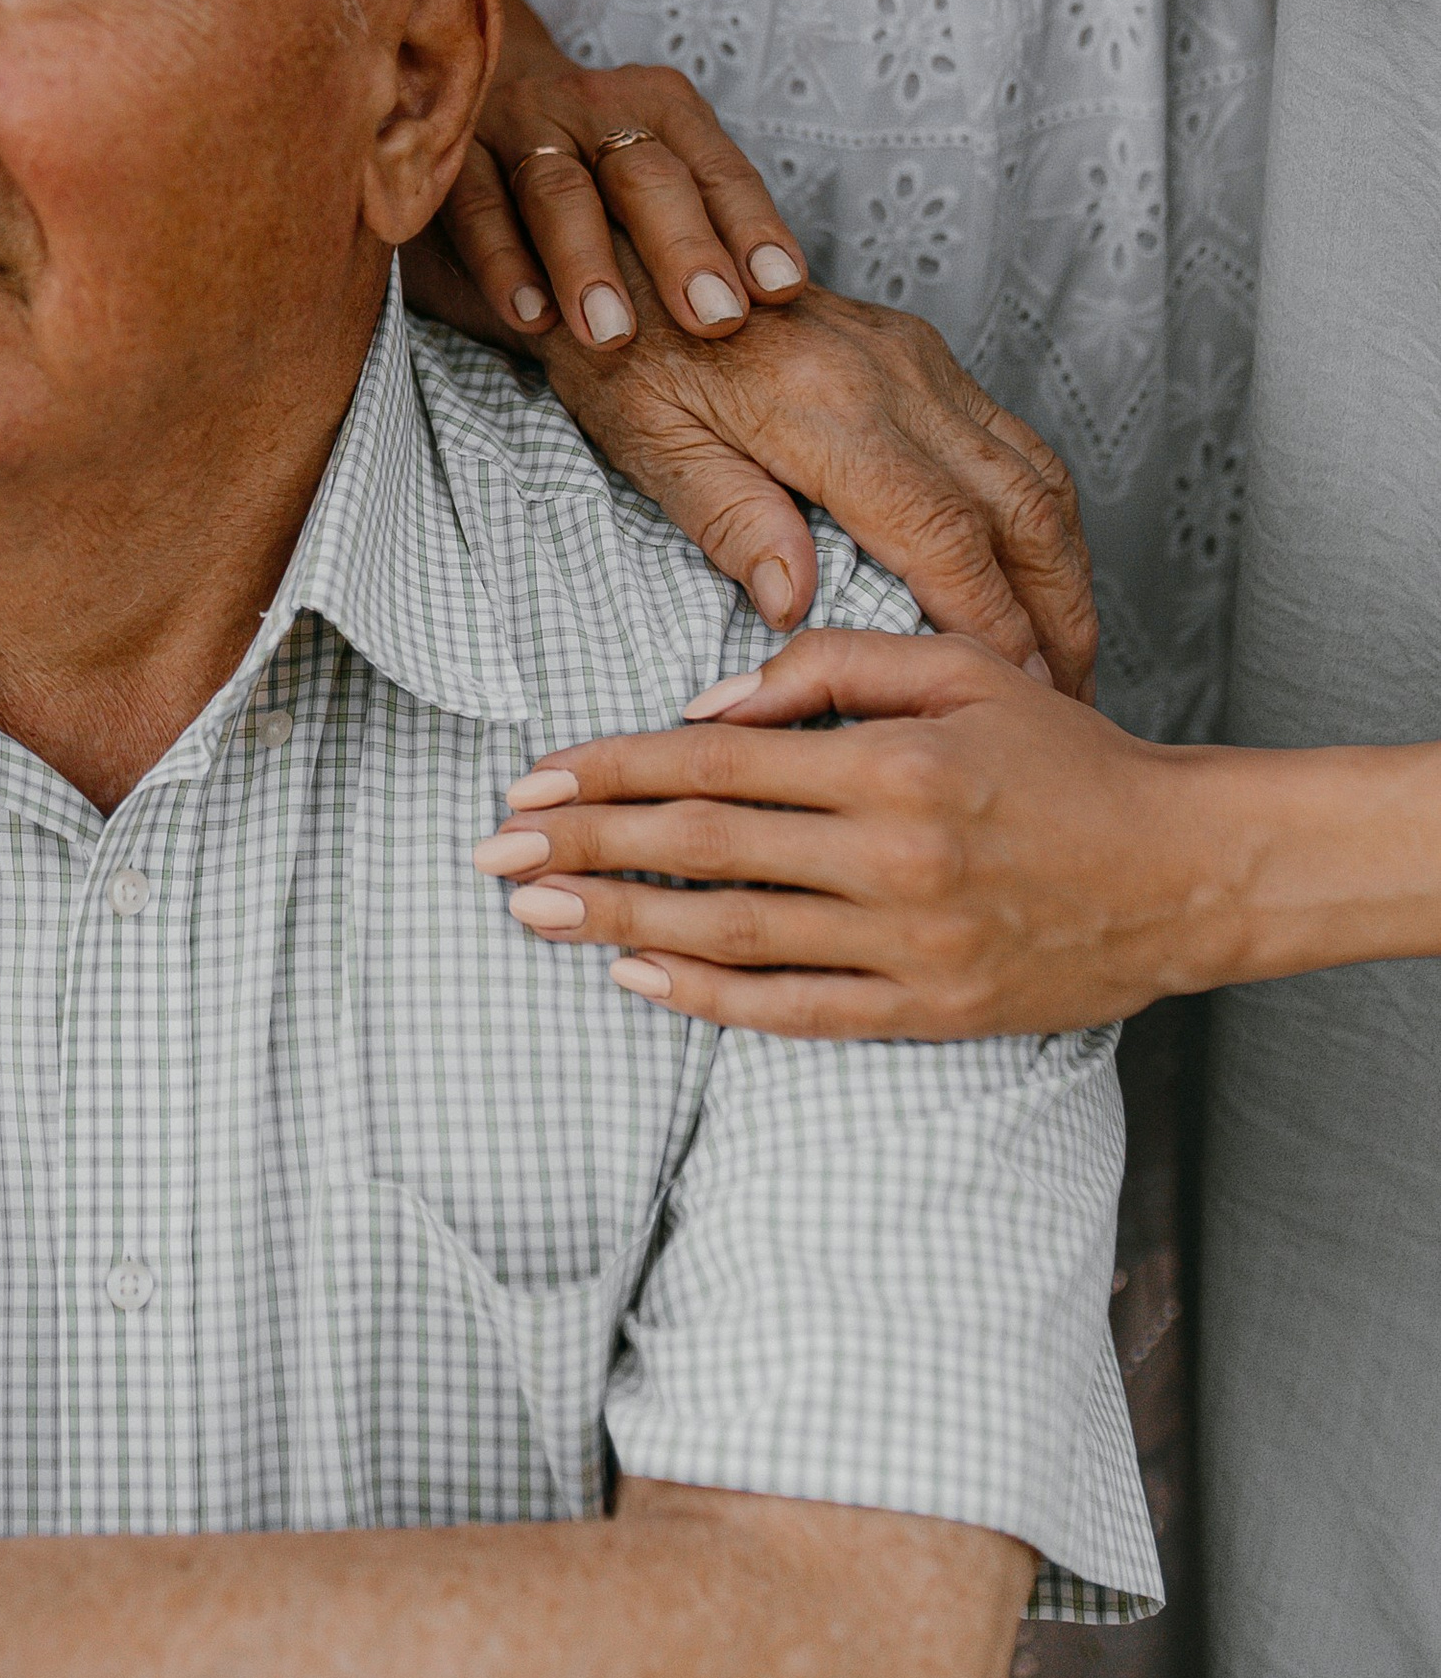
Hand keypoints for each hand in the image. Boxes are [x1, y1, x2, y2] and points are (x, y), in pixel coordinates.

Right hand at [436, 0, 806, 350]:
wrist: (485, 79)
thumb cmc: (594, 157)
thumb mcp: (658, 161)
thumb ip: (704, 217)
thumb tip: (774, 298)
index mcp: (662, 105)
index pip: (717, 167)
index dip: (751, 226)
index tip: (777, 288)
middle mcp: (596, 104)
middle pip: (645, 176)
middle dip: (683, 249)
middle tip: (714, 319)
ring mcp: (521, 123)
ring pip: (559, 192)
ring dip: (589, 264)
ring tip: (613, 335)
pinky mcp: (457, 153)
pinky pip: (480, 210)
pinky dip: (505, 263)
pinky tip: (531, 318)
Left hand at [472, 628, 1208, 1036]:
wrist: (1184, 871)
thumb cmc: (1066, 757)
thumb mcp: (960, 671)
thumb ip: (831, 668)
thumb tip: (709, 697)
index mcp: (893, 761)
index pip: (715, 760)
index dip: (612, 769)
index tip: (533, 779)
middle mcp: (892, 856)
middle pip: (702, 846)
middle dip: (585, 847)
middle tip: (493, 852)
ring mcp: (908, 943)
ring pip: (730, 932)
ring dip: (619, 924)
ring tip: (532, 915)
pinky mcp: (927, 1010)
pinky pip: (794, 1010)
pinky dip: (707, 997)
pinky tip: (636, 980)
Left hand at [509, 246, 1096, 685]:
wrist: (631, 238)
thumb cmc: (623, 351)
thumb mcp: (651, 443)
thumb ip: (730, 521)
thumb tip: (795, 606)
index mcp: (829, 408)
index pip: (946, 537)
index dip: (992, 625)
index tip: (1016, 694)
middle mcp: (897, 376)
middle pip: (1022, 510)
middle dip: (1057, 614)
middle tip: (1068, 700)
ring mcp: (918, 357)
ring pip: (1036, 474)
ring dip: (1063, 571)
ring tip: (1067, 655)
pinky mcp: (919, 348)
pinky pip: (1014, 439)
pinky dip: (1042, 517)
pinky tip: (1037, 572)